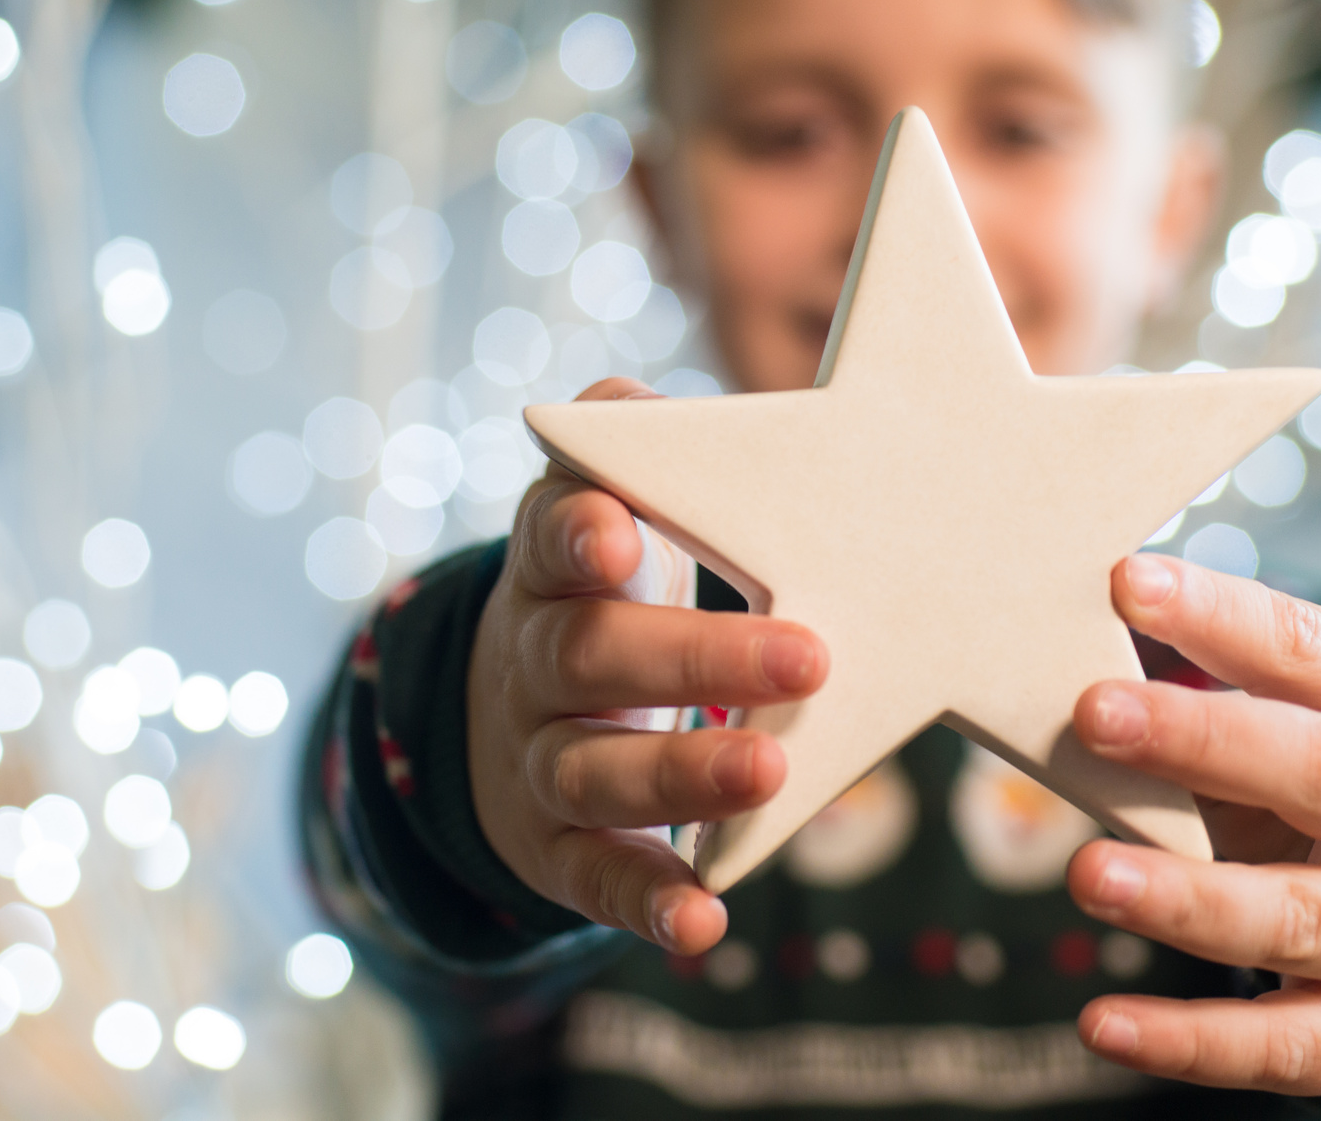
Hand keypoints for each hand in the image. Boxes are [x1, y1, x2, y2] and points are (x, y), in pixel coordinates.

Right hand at [467, 378, 829, 954]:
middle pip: (588, 656)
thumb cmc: (606, 585)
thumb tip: (641, 398)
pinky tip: (704, 921)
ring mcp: (538, 755)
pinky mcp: (554, 844)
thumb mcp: (610, 506)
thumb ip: (634, 446)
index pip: (548, 536)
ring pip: (591, 769)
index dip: (576, 533)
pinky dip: (645, 900)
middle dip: (693, 658)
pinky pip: (592, 876)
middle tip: (809, 656)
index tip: (616, 532)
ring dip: (680, 777)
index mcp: (554, 562)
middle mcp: (533, 657)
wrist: (511, 706)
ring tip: (767, 774)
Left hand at [1066, 553, 1320, 1094]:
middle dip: (1204, 742)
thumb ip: (1217, 693)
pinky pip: (1284, 1048)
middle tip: (1091, 713)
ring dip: (1186, 897)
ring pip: (1299, 917)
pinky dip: (1189, 1042)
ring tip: (1088, 873)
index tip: (1123, 582)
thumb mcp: (1320, 724)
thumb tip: (1071, 653)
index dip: (1221, 616)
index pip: (1317, 651)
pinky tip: (1102, 1025)